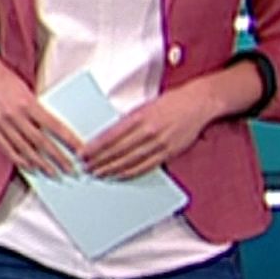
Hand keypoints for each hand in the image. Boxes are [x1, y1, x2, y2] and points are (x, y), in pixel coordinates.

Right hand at [0, 56, 83, 175]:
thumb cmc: (7, 78)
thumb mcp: (28, 90)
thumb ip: (39, 108)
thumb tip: (57, 129)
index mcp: (26, 102)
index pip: (53, 125)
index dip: (68, 139)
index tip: (79, 149)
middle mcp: (13, 114)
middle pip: (40, 141)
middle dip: (57, 157)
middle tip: (70, 169)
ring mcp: (1, 123)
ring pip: (24, 149)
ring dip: (41, 164)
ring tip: (53, 173)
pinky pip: (7, 149)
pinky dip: (20, 160)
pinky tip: (31, 167)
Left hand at [79, 87, 216, 179]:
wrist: (197, 103)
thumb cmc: (169, 102)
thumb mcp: (143, 106)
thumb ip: (126, 122)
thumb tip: (106, 137)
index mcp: (138, 117)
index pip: (110, 136)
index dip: (94, 148)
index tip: (82, 154)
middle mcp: (148, 131)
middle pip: (117, 151)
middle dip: (99, 161)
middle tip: (86, 168)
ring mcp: (159, 143)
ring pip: (130, 161)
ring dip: (112, 170)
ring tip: (99, 174)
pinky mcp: (169, 152)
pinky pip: (146, 166)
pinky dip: (131, 173)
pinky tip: (119, 176)